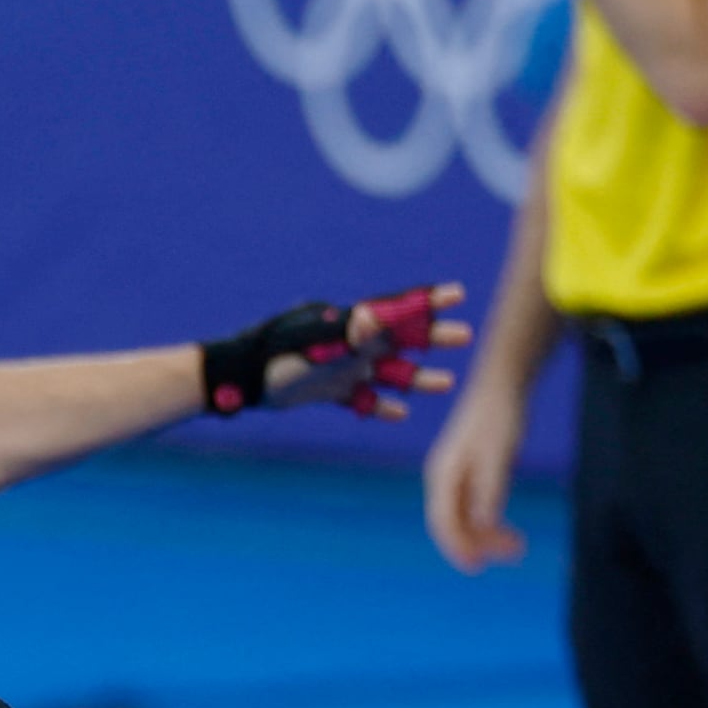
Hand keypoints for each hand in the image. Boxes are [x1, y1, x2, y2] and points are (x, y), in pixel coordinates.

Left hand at [205, 283, 468, 421]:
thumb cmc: (275, 355)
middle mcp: (350, 344)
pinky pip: (361, 399)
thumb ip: (345, 334)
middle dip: (433, 337)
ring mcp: (342, 368)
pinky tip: (399, 413)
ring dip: (417, 377)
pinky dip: (379, 406)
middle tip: (465, 336)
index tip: (458, 294)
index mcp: (350, 325)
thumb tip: (373, 318)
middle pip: (401, 339)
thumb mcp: (313, 345)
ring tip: (446, 383)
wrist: (241, 378)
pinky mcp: (329, 391)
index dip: (427, 302)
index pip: (396, 310)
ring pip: (388, 373)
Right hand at [421, 385, 526, 571]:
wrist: (502, 384)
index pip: (442, 521)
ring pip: (464, 520)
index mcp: (442, 474)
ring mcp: (455, 478)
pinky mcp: (470, 475)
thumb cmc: (499, 416)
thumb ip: (489, 490)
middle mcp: (443, 479)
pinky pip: (474, 509)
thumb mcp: (498, 454)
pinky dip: (490, 524)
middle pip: (452, 525)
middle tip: (514, 554)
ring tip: (518, 546)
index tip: (476, 567)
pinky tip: (510, 529)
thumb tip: (483, 526)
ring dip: (487, 537)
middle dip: (478, 545)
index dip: (457, 547)